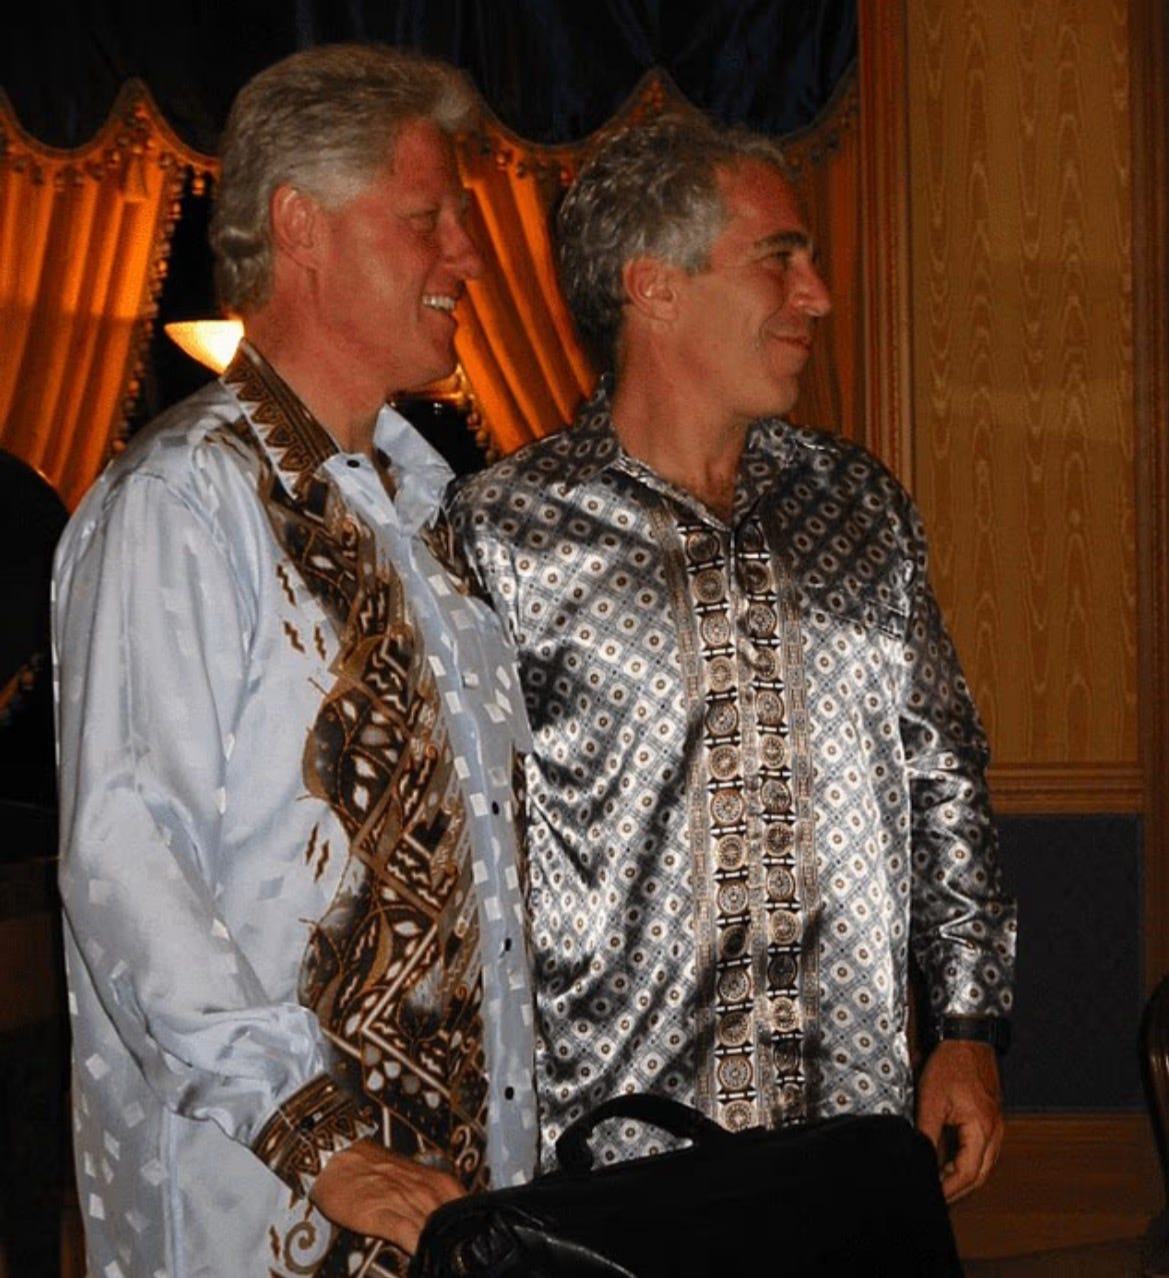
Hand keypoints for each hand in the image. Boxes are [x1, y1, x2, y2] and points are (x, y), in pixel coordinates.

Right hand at [309, 1139, 465, 1254]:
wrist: (338, 1156)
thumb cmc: (377, 1169)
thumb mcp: (416, 1179)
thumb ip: (436, 1199)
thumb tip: (454, 1225)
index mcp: (440, 1183)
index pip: (468, 1214)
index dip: (471, 1233)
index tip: (472, 1248)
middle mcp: (427, 1192)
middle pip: (453, 1226)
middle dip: (458, 1243)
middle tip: (459, 1258)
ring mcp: (405, 1203)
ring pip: (434, 1232)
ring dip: (440, 1247)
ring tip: (443, 1261)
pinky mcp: (382, 1214)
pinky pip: (407, 1235)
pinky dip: (418, 1248)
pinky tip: (422, 1260)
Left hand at [915, 1039, 1003, 1202]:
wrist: (968, 1037)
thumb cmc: (952, 1063)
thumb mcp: (931, 1098)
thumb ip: (926, 1132)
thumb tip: (917, 1156)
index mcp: (982, 1130)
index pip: (966, 1174)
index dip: (948, 1189)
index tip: (931, 1196)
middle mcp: (995, 1132)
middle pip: (979, 1175)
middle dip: (957, 1189)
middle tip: (935, 1196)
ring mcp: (995, 1126)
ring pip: (982, 1164)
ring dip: (962, 1176)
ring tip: (939, 1181)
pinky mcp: (990, 1118)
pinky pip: (982, 1149)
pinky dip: (966, 1160)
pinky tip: (949, 1160)